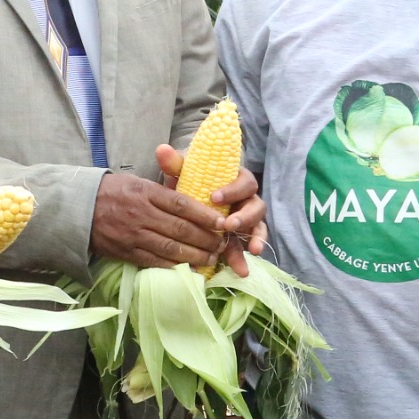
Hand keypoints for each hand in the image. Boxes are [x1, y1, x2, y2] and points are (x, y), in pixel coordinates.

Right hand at [91, 168, 226, 268]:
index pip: (181, 204)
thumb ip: (163, 191)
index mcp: (145, 192)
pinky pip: (155, 262)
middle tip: (222, 244)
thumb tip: (195, 201)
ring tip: (212, 258)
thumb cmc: (112, 191)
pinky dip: (175, 266)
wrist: (77, 208)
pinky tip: (190, 268)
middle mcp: (141, 214)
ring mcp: (133, 235)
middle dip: (206, 239)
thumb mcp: (137, 182)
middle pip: (180, 229)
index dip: (204, 215)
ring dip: (195, 256)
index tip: (221, 223)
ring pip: (171, 249)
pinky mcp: (126, 252)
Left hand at [156, 147, 270, 275]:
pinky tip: (241, 268)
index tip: (213, 197)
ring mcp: (246, 219)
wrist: (187, 196)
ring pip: (256, 228)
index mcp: (236, 179)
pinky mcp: (241, 237)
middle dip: (244, 217)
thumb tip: (162, 149)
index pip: (244, 181)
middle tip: (227, 226)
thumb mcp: (182, 173)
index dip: (233, 190)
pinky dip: (245, 256)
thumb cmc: (189, 182)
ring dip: (254, 239)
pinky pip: (248, 246)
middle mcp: (246, 199)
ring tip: (250, 251)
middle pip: (256, 206)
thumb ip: (175, 163)